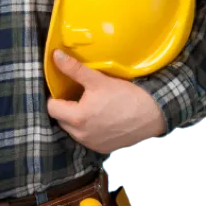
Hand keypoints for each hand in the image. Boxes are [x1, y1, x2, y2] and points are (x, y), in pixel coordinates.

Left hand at [47, 50, 166, 152]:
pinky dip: (89, 129)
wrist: (153, 113)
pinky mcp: (103, 149)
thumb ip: (73, 68)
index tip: (65, 90)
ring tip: (90, 106)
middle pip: (61, 120)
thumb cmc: (125, 95)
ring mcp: (92, 144)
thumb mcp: (97, 79)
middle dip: (66, 108)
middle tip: (78, 96)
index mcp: (77, 118)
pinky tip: (100, 118)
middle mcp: (81, 135)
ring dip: (76, 120)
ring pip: (73, 130)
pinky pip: (87, 138)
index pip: (52, 108)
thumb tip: (55, 56)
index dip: (56, 97)